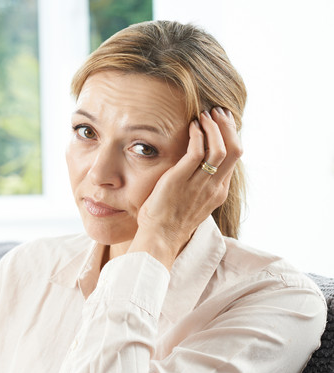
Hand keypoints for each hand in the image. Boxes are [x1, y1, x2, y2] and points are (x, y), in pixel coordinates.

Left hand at [130, 107, 241, 267]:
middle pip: (234, 150)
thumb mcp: (192, 202)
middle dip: (228, 127)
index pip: (235, 157)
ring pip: (219, 149)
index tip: (223, 121)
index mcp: (218, 191)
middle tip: (218, 112)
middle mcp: (213, 187)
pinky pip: (196, 151)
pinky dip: (197, 135)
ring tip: (205, 115)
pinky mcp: (180, 180)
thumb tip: (197, 168)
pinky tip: (192, 127)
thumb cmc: (169, 221)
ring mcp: (199, 184)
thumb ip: (199, 185)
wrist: (159, 238)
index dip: (231, 135)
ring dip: (214, 128)